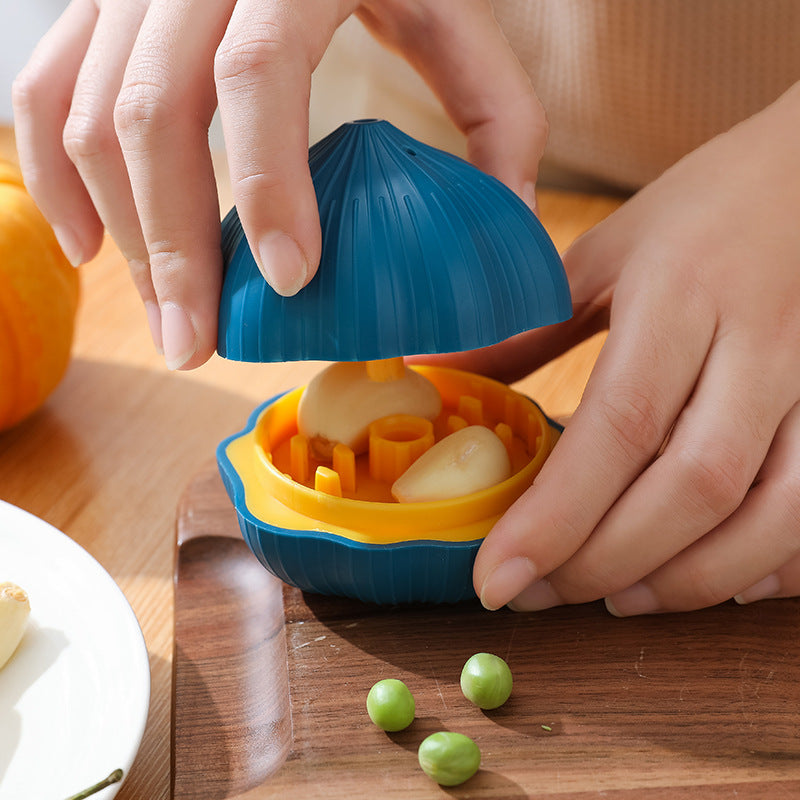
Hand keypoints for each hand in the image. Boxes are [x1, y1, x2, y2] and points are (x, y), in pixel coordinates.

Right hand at [12, 0, 544, 370]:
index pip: (257, 73)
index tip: (288, 281)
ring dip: (125, 234)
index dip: (267, 184)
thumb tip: (506, 220)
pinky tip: (88, 251)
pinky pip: (45, 91)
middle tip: (197, 344)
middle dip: (174, 249)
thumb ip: (496, 110)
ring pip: (90, 116)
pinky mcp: (97, 7)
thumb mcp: (457, 14)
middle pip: (151, 114)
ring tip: (169, 319)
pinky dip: (54, 177)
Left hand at [442, 83, 799, 614]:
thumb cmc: (705, 207)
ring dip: (687, 580)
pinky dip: (770, 566)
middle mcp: (760, 344)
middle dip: (607, 562)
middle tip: (542, 594)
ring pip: (769, 516)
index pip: (618, 428)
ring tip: (616, 599)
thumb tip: (444, 374)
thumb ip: (533, 325)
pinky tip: (714, 582)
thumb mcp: (610, 250)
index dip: (555, 518)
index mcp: (681, 295)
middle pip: (691, 488)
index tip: (497, 577)